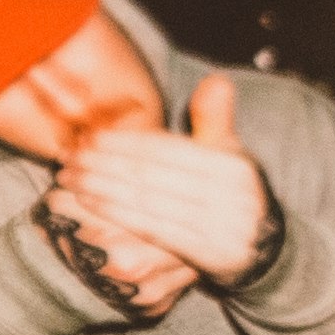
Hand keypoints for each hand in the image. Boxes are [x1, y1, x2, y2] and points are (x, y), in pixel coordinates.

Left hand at [54, 78, 273, 312]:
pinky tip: (90, 204)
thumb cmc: (234, 193)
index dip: (124, 142)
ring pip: (145, 201)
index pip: (164, 149)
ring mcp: (220, 226)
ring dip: (101, 189)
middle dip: (103, 164)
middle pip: (150, 174)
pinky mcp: (207, 254)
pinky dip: (117, 214)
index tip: (90, 137)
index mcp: (231, 165)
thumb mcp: (231, 154)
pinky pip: (152, 228)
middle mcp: (230, 194)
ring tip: (70, 179)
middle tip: (68, 158)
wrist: (266, 248)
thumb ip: (217, 119)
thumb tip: (216, 79)